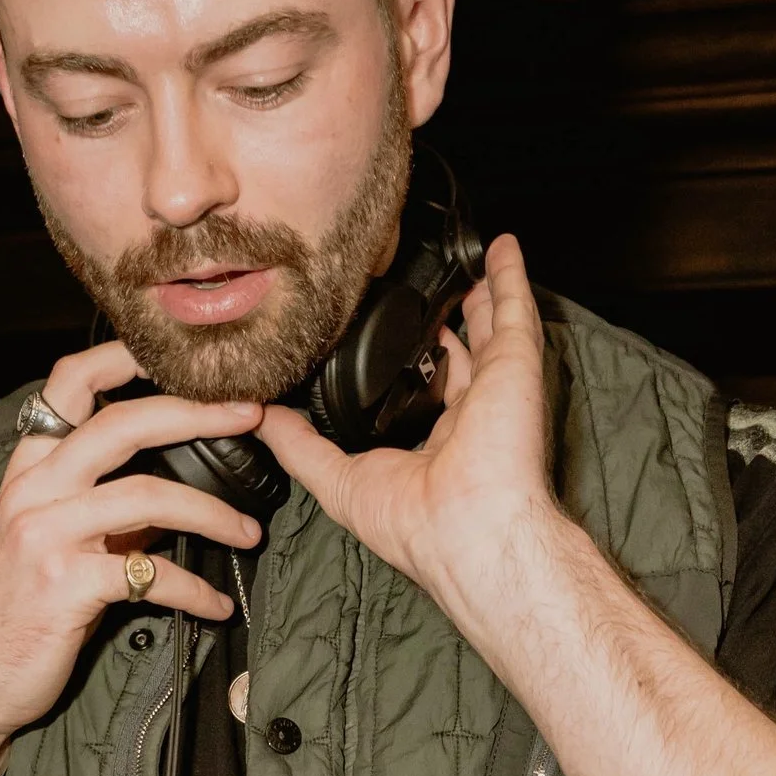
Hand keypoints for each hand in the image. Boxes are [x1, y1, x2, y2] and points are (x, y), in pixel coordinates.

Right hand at [0, 337, 263, 775]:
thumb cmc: (15, 611)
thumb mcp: (50, 541)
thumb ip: (103, 507)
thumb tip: (176, 488)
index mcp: (29, 471)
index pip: (69, 386)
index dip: (122, 358)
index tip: (181, 359)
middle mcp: (33, 491)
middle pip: (122, 425)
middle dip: (195, 414)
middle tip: (251, 416)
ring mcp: (46, 536)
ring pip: (147, 495)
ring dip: (212, 512)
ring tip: (250, 532)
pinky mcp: (65, 587)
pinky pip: (149, 574)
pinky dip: (194, 590)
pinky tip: (216, 606)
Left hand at [252, 233, 562, 623]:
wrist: (470, 530)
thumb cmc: (416, 526)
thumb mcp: (338, 482)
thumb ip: (300, 447)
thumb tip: (260, 416)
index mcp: (433, 443)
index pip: (415, 392)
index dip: (400, 363)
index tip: (376, 335)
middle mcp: (468, 413)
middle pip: (453, 354)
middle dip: (437, 323)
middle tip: (414, 287)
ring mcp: (496, 385)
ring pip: (485, 325)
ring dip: (476, 291)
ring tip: (461, 257)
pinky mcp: (515, 363)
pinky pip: (514, 306)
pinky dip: (510, 274)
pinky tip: (502, 244)